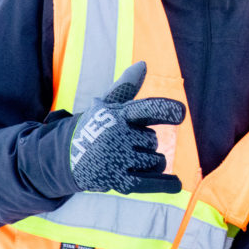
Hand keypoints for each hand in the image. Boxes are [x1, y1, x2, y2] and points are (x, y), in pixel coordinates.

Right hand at [69, 61, 185, 193]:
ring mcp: (117, 159)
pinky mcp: (116, 181)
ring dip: (149, 161)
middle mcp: (116, 136)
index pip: (146, 110)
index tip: (182, 113)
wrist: (67, 156)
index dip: (164, 110)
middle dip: (144, 143)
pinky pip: (149, 183)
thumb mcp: (108, 105)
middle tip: (121, 143)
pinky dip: (164, 184)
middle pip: (153, 140)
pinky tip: (177, 183)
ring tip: (126, 158)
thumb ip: (127, 86)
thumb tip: (143, 64)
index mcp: (117, 114)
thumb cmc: (96, 126)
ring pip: (156, 161)